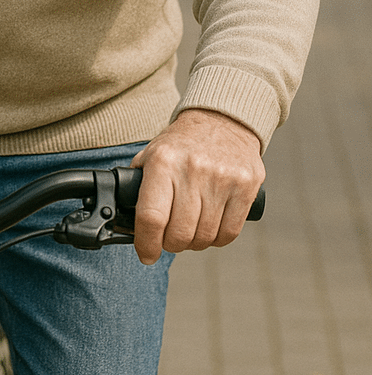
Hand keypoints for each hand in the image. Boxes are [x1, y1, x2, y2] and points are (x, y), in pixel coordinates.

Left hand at [130, 108, 264, 264]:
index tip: (147, 255)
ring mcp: (223, 178)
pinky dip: (216, 239)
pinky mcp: (247, 185)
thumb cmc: (180, 146)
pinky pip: (229, 232)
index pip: (151, 217)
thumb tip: (125, 225)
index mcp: (163, 162)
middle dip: (170, 245)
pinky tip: (209, 229)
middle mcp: (193, 169)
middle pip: (179, 233)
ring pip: (204, 237)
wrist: (223, 119)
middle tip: (168, 240)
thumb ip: (137, 188)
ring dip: (193, 243)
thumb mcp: (150, 156)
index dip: (147, 244)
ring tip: (189, 231)